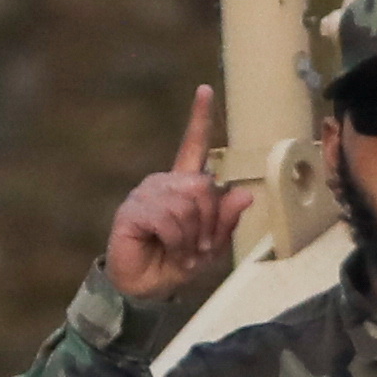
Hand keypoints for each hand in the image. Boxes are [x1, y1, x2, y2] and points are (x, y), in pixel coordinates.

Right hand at [103, 85, 246, 298]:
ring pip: (186, 205)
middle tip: (198, 245)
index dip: (199, 118)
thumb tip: (244, 193)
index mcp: (183, 185)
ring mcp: (146, 194)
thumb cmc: (178, 262)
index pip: (193, 145)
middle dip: (208, 223)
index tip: (206, 89)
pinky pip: (168, 219)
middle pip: (202, 186)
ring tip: (181, 249)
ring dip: (191, 236)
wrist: (147, 286)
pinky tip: (166, 248)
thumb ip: (226, 219)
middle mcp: (164, 183)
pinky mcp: (132, 210)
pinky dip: (175, 241)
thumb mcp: (212, 245)